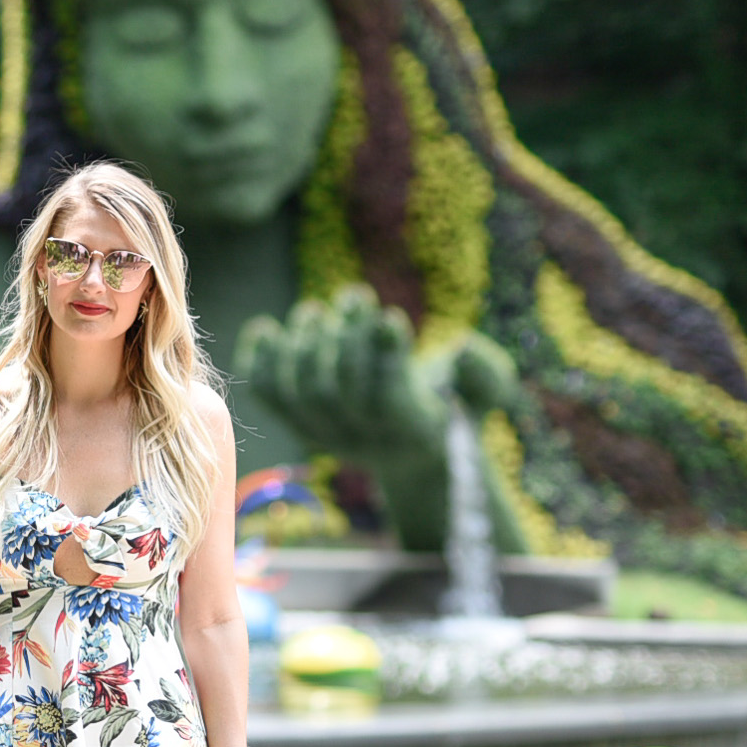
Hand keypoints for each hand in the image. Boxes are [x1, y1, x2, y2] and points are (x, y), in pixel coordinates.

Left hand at [233, 287, 526, 554]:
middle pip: (335, 392)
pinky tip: (266, 328)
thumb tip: (461, 347)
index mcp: (410, 430)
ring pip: (300, 394)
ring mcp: (324, 432)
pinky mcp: (297, 422)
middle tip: (354, 295)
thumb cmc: (456, 403)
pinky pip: (267, 397)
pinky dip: (259, 361)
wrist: (414, 451)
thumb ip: (487, 374)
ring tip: (315, 311)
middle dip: (343, 339)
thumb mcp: (487, 391)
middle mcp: (361, 437)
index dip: (383, 357)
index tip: (388, 315)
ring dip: (302, 345)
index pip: (385, 397)